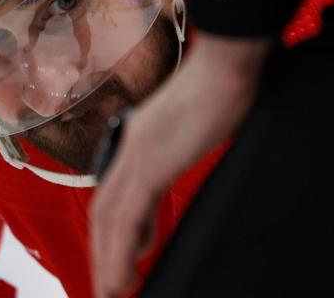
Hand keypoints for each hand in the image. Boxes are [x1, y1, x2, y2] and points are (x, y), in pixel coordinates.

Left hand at [89, 32, 270, 297]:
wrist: (230, 60)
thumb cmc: (224, 86)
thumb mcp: (196, 124)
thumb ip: (181, 145)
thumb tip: (181, 159)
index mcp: (139, 135)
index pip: (114, 190)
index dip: (112, 228)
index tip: (119, 255)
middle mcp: (129, 144)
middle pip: (103, 208)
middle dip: (103, 250)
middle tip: (109, 284)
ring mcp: (137, 153)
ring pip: (109, 218)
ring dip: (107, 259)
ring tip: (112, 290)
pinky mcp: (152, 162)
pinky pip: (128, 217)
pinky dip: (121, 252)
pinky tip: (122, 276)